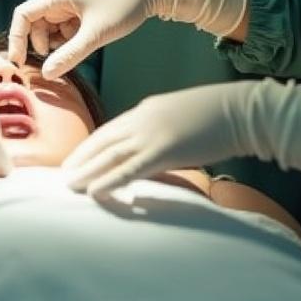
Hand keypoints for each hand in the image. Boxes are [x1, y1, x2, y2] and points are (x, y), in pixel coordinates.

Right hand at [7, 0, 178, 77]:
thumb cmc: (124, 5)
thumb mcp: (96, 34)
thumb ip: (70, 55)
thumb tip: (46, 74)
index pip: (23, 14)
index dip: (17, 38)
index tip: (20, 62)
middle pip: (37, 23)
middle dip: (42, 45)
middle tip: (57, 62)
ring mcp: (72, 1)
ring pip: (52, 27)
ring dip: (58, 43)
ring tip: (78, 50)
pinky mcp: (82, 7)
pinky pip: (66, 26)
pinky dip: (70, 39)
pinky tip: (87, 43)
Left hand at [62, 79, 300, 196]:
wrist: (239, 110)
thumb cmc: (215, 115)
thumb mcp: (178, 116)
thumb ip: (159, 128)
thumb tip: (149, 147)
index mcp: (145, 110)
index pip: (109, 130)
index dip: (89, 146)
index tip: (74, 159)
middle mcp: (141, 120)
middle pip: (103, 141)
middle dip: (81, 159)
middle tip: (62, 175)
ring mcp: (150, 134)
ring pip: (109, 155)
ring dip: (87, 171)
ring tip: (69, 185)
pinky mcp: (163, 151)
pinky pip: (129, 169)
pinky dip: (109, 180)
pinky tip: (95, 191)